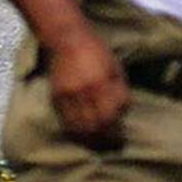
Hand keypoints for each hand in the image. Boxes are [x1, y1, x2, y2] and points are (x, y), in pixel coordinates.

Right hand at [47, 30, 129, 146]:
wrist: (67, 38)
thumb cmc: (95, 50)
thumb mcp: (114, 66)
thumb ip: (119, 88)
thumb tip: (123, 110)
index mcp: (104, 81)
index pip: (114, 112)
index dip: (118, 126)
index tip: (121, 135)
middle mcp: (88, 90)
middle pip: (99, 123)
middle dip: (107, 136)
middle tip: (111, 143)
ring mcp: (71, 94)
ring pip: (83, 126)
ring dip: (91, 137)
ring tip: (97, 142)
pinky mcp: (58, 96)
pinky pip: (67, 120)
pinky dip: (76, 130)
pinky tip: (82, 133)